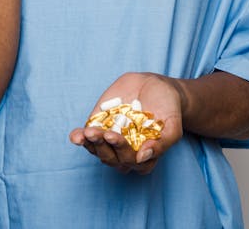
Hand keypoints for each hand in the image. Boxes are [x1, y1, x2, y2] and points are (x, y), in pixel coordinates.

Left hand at [69, 73, 183, 174]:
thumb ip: (161, 144)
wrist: (156, 86)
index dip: (122, 152)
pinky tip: (76, 135)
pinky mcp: (100, 125)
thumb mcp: (172, 126)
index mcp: (144, 157)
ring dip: (91, 144)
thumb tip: (142, 157)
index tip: (115, 136)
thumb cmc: (168, 108)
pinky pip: (88, 136)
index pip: (132, 162)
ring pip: (98, 149)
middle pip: (112, 158)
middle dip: (105, 147)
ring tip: (87, 134)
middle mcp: (126, 151)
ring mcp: (111, 138)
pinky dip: (80, 137)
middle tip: (101, 134)